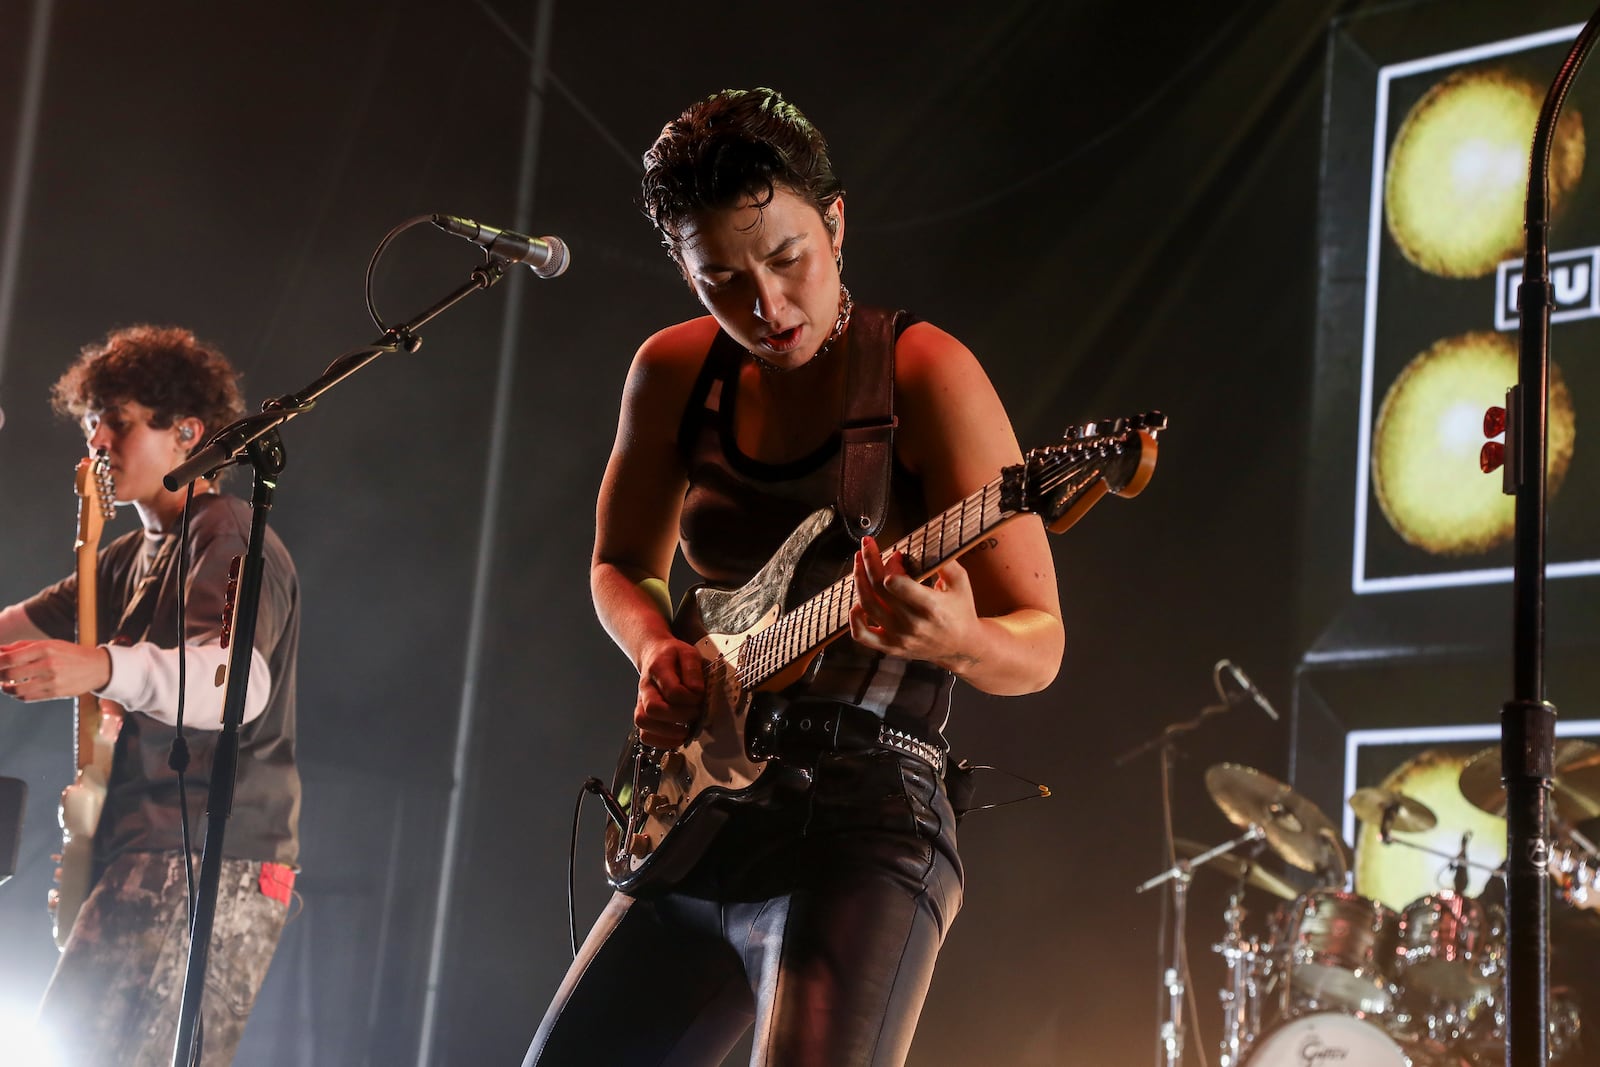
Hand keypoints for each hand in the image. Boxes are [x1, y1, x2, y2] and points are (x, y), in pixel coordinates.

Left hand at [0, 640, 111, 702]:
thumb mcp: (48, 644)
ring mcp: (52, 680)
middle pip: (10, 673)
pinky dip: (17, 694)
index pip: (10, 657)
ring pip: (16, 689)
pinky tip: (17, 689)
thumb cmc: (68, 653)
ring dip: (5, 687)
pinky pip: (27, 696)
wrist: (97, 667)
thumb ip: (21, 647)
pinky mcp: (55, 693)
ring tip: (4, 684)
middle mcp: (48, 664)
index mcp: (45, 648)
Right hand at [634, 637, 705, 749]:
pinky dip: (660, 741)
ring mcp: (641, 702)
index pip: (672, 690)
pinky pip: (644, 734)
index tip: (699, 697)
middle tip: (694, 714)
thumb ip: (694, 670)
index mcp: (657, 668)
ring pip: (643, 722)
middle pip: (653, 709)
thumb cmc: (673, 657)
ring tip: (685, 731)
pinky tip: (676, 738)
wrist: (653, 655)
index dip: (690, 698)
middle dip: (678, 716)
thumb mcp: (689, 653)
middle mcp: (645, 687)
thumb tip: (696, 692)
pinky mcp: (643, 714)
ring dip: (667, 732)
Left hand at [849, 535, 980, 669]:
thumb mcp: (960, 582)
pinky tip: (857, 602)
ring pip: (867, 606)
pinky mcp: (890, 646)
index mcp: (930, 606)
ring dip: (858, 581)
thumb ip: (945, 561)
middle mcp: (912, 623)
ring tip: (859, 563)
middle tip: (867, 546)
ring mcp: (899, 637)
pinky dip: (853, 618)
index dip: (890, 564)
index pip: (897, 584)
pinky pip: (862, 635)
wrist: (962, 646)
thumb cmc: (960, 610)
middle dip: (869, 562)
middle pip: (878, 589)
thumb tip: (926, 541)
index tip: (896, 555)